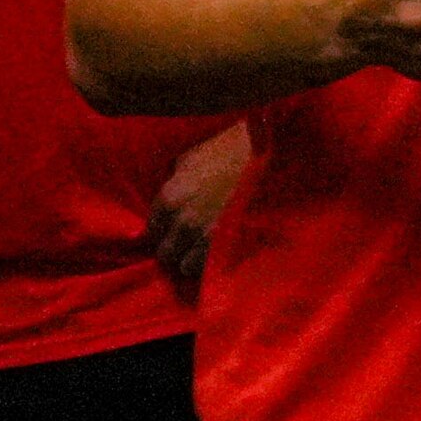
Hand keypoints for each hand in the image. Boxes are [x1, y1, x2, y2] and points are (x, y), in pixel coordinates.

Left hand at [148, 125, 251, 287]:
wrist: (269, 155)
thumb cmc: (231, 150)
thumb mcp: (193, 157)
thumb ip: (175, 180)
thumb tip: (168, 193)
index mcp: (170, 196)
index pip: (152, 229)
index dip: (164, 230)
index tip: (174, 229)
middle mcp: (182, 221)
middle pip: (165, 253)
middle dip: (175, 248)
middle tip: (188, 242)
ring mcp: (205, 236)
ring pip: (184, 266)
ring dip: (192, 259)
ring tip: (204, 250)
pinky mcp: (228, 246)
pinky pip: (207, 270)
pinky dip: (209, 265)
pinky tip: (218, 254)